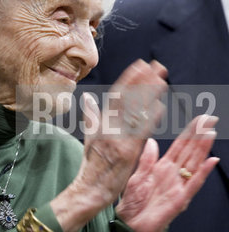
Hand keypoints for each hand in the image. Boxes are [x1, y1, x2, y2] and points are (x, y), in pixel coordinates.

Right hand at [51, 59, 167, 231]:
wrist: (91, 187)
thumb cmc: (92, 162)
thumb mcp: (89, 135)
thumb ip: (91, 114)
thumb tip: (87, 96)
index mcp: (101, 122)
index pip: (116, 96)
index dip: (129, 79)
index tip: (140, 65)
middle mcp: (109, 127)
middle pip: (127, 100)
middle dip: (143, 81)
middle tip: (157, 66)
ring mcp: (118, 139)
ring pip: (134, 113)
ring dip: (149, 96)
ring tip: (162, 80)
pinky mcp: (127, 152)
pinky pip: (139, 133)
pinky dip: (149, 119)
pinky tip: (160, 108)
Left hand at [116, 115, 218, 231]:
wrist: (130, 221)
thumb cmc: (133, 201)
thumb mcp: (137, 175)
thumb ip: (146, 158)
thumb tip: (152, 141)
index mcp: (162, 167)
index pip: (180, 146)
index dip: (189, 132)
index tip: (198, 120)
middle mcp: (173, 174)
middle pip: (190, 151)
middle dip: (199, 135)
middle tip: (209, 120)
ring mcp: (178, 185)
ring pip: (194, 163)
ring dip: (203, 149)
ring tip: (210, 134)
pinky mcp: (180, 198)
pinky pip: (194, 184)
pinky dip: (203, 172)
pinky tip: (210, 162)